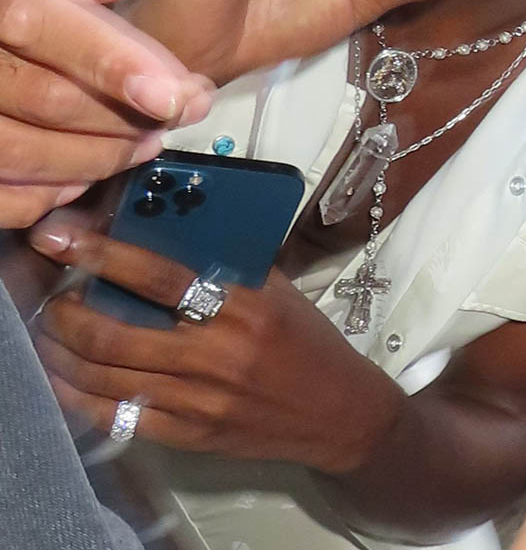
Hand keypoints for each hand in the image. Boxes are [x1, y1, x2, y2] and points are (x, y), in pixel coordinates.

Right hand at [0, 0, 213, 225]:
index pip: (38, 22)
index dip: (112, 59)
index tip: (176, 90)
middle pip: (40, 97)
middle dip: (124, 114)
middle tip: (184, 109)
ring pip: (15, 153)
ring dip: (94, 158)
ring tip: (145, 143)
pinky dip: (36, 196)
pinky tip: (78, 180)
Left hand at [30, 222, 402, 469]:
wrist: (338, 411)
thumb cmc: (305, 339)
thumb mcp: (274, 288)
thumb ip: (223, 262)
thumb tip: (163, 229)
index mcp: (243, 305)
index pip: (159, 275)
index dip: (103, 253)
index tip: (62, 236)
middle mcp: (217, 354)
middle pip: (117, 334)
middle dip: (66, 312)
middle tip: (49, 293)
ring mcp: (200, 400)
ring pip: (108, 377)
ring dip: (64, 352)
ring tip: (51, 330)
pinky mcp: (190, 435)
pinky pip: (120, 417)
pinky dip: (81, 396)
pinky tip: (67, 377)